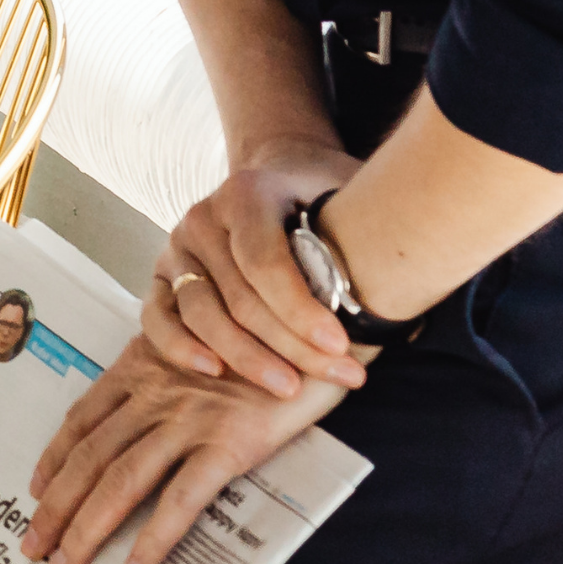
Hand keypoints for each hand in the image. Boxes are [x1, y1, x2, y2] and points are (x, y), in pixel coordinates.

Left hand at [26, 328, 348, 563]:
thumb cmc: (262, 337)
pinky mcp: (228, 443)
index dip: (54, 456)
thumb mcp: (200, 344)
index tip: (35, 489)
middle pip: (89, 457)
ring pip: (121, 481)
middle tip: (33, 545)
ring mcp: (188, 418)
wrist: (315, 324)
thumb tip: (145, 418)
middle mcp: (154, 392)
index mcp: (140, 366)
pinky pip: (181, 498)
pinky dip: (154, 538)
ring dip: (87, 529)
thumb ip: (167, 376)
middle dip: (56, 507)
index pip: (82, 418)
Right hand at [144, 137, 368, 399]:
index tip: (342, 347)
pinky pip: (158, 315)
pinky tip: (213, 369)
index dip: (300, 310)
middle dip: (290, 345)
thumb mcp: (351, 191)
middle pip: (239, 296)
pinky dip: (179, 345)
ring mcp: (177, 247)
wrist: (280, 177)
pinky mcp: (163, 275)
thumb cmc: (323, 196)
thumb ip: (369, 222)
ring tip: (289, 387)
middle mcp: (203, 217)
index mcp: (246, 192)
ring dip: (246, 357)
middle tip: (342, 378)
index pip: (265, 261)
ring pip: (201, 312)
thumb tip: (404, 272)